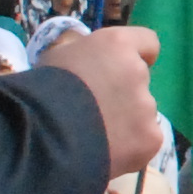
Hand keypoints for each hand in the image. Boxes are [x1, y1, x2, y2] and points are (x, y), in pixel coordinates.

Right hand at [41, 22, 164, 174]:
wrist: (42, 135)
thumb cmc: (42, 90)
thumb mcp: (59, 57)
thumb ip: (86, 57)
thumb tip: (89, 65)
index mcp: (117, 45)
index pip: (147, 43)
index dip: (137, 56)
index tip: (124, 70)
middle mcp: (138, 71)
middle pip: (140, 82)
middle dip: (124, 94)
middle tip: (97, 110)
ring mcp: (147, 106)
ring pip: (142, 114)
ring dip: (126, 122)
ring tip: (95, 136)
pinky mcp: (150, 138)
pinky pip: (144, 141)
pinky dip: (129, 148)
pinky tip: (105, 151)